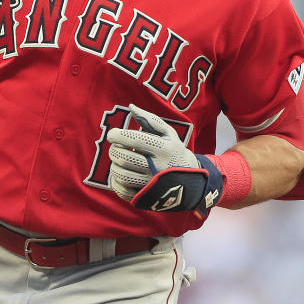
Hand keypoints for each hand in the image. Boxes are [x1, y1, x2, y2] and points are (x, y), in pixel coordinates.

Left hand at [106, 104, 223, 215]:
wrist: (191, 181)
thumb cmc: (174, 151)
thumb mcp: (168, 133)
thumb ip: (149, 119)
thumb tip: (131, 107)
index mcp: (164, 149)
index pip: (134, 139)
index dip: (118, 135)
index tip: (113, 134)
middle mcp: (158, 168)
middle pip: (124, 157)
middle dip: (114, 150)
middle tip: (116, 147)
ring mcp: (151, 185)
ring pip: (120, 174)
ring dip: (114, 165)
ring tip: (119, 160)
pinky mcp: (145, 197)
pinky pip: (122, 191)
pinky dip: (116, 182)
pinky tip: (121, 174)